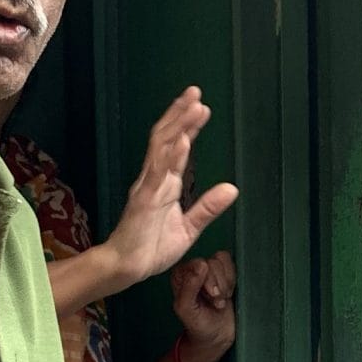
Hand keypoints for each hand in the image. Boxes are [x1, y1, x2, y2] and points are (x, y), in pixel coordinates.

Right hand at [101, 90, 239, 289]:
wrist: (128, 269)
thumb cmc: (152, 248)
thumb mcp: (188, 228)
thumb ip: (208, 207)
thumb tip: (232, 188)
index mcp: (165, 183)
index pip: (177, 147)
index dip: (188, 126)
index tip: (202, 106)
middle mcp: (154, 179)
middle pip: (166, 138)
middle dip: (180, 114)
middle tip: (195, 92)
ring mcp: (148, 187)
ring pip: (162, 149)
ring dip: (179, 126)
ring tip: (193, 106)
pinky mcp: (144, 201)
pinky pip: (158, 175)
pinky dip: (171, 156)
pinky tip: (183, 141)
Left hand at [171, 250, 236, 361]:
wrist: (216, 335)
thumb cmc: (198, 324)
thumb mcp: (187, 309)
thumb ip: (189, 287)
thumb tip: (202, 264)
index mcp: (180, 275)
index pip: (199, 263)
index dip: (209, 280)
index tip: (212, 297)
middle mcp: (193, 268)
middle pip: (213, 262)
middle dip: (219, 285)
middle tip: (217, 302)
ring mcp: (209, 268)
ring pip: (223, 261)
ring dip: (226, 283)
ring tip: (221, 299)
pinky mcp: (224, 271)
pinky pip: (232, 262)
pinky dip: (233, 279)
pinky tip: (228, 293)